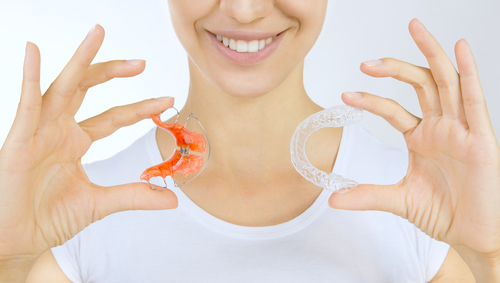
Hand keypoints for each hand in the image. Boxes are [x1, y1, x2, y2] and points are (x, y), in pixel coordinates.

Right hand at [0, 24, 176, 276]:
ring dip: (80, 60)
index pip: (114, 117)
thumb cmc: (48, 218)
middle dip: (113, 72)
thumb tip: (173, 199)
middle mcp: (59, 130)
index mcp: (76, 142)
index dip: (140, 108)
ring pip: (61, 87)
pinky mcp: (19, 140)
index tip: (167, 101)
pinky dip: (30, 78)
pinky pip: (26, 105)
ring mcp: (39, 131)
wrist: (17, 240)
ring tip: (98, 33)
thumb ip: (135, 196)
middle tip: (142, 63)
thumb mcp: (100, 204)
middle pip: (87, 90)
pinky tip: (34, 52)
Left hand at [328, 19, 499, 279]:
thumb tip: (332, 198)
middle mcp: (441, 127)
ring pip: (446, 81)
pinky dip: (469, 72)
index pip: (393, 109)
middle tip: (367, 62)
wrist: (476, 236)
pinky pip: (475, 99)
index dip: (370, 100)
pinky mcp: (481, 137)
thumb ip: (368, 196)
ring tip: (414, 27)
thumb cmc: (446, 214)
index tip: (345, 96)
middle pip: (420, 84)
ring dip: (431, 53)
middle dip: (395, 68)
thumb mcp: (400, 201)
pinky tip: (459, 48)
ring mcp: (461, 129)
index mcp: (422, 138)